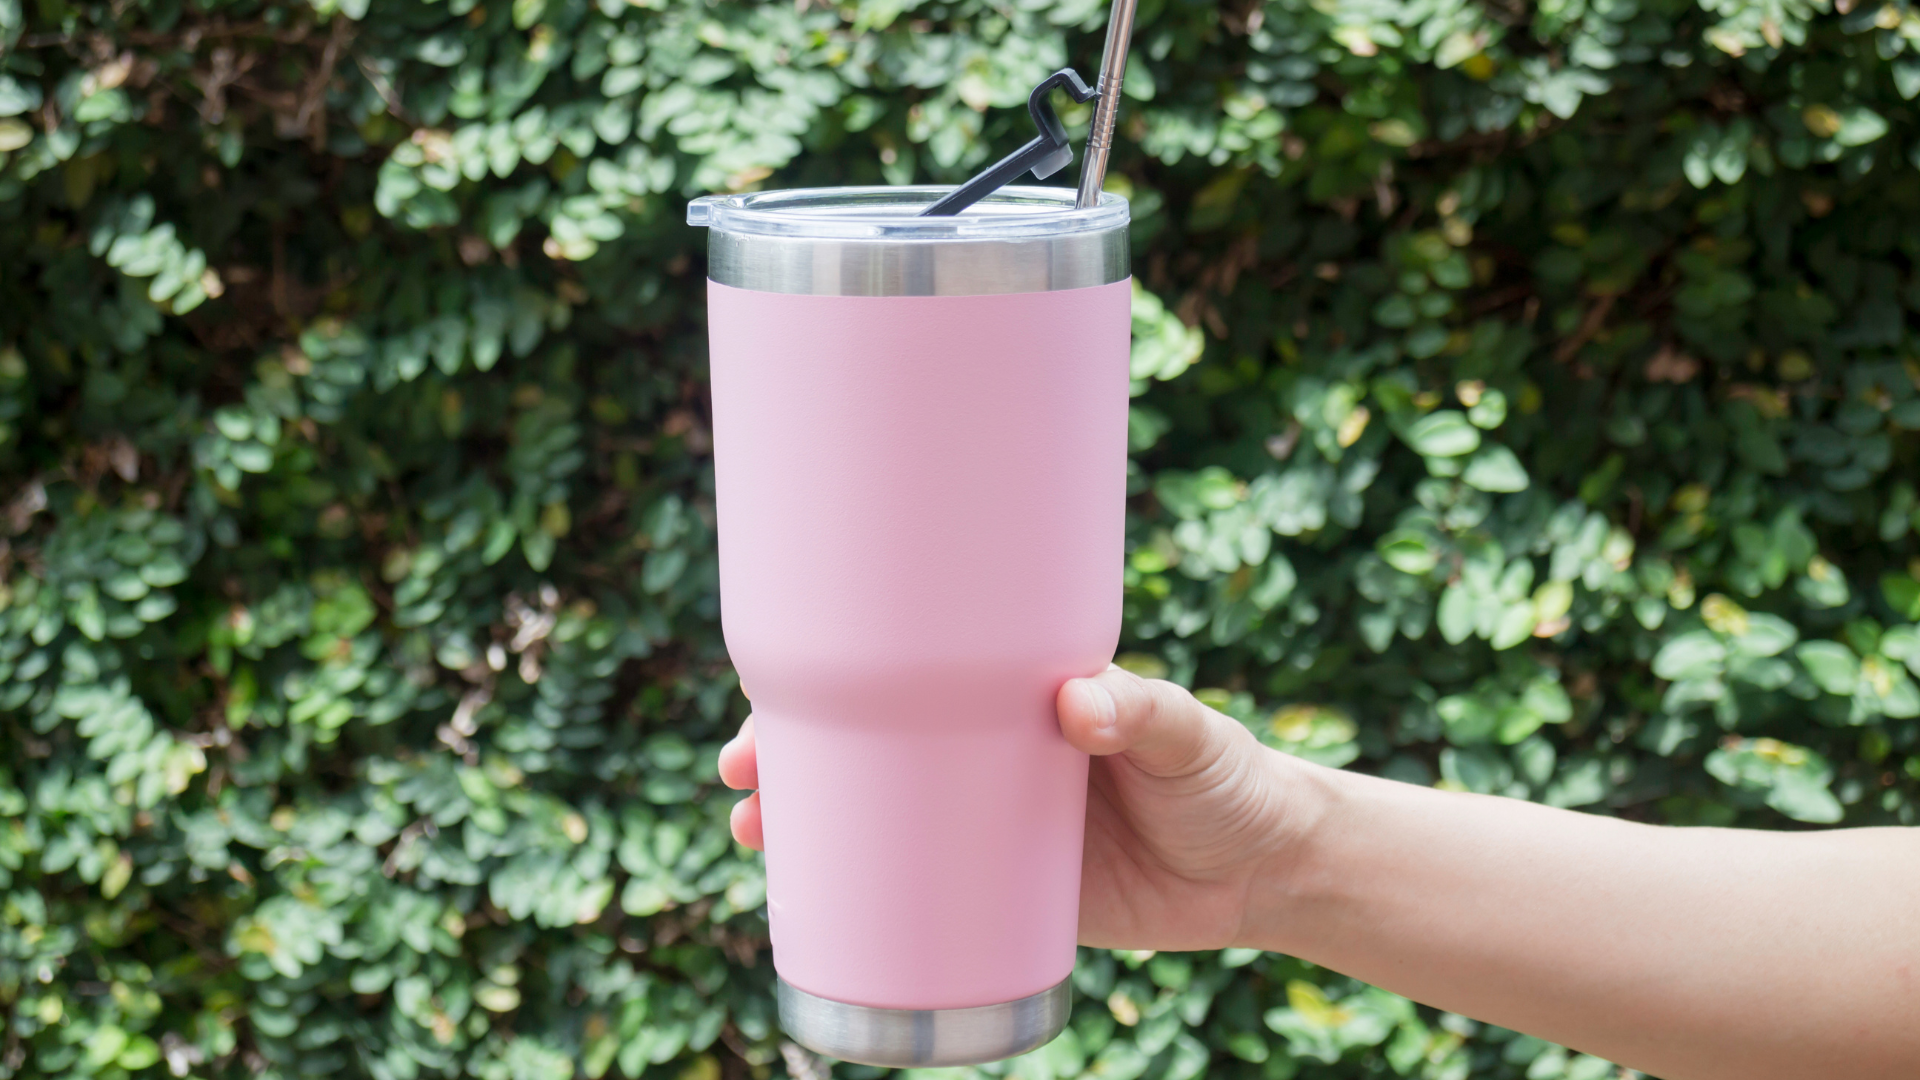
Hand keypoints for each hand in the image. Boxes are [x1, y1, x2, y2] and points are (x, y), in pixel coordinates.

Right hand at [717, 666, 1321, 951]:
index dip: (834, 686)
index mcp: (1015, 699)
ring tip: (755, 840)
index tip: (768, 702)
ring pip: (881, 826)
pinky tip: (821, 916)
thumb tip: (1078, 699)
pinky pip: (925, 902)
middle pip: (871, 749)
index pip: (908, 678)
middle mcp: (987, 758)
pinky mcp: (1012, 900)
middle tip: (742, 779)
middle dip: (794, 760)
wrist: (1270, 872)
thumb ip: (1146, 713)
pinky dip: (870, 906)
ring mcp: (991, 831)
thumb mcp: (1191, 736)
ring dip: (814, 831)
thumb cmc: (1232, 779)